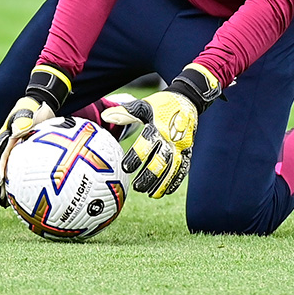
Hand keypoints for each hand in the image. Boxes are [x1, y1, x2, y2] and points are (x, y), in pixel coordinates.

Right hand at [0, 65, 71, 206]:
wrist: (38, 105)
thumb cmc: (35, 109)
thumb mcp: (29, 111)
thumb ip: (24, 120)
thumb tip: (17, 131)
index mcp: (5, 137)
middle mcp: (5, 145)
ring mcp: (10, 151)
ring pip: (3, 170)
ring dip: (1, 185)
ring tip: (3, 202)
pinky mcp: (18, 155)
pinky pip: (16, 170)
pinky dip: (15, 183)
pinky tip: (21, 196)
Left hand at [102, 65, 220, 198]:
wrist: (188, 100)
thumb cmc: (162, 104)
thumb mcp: (144, 106)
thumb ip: (125, 112)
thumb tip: (105, 116)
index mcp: (158, 127)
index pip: (146, 144)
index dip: (136, 156)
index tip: (125, 167)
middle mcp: (171, 138)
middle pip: (160, 160)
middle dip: (149, 175)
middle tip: (136, 187)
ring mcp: (181, 146)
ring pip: (173, 169)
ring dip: (162, 183)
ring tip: (150, 194)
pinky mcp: (188, 151)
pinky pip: (183, 169)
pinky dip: (175, 181)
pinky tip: (166, 191)